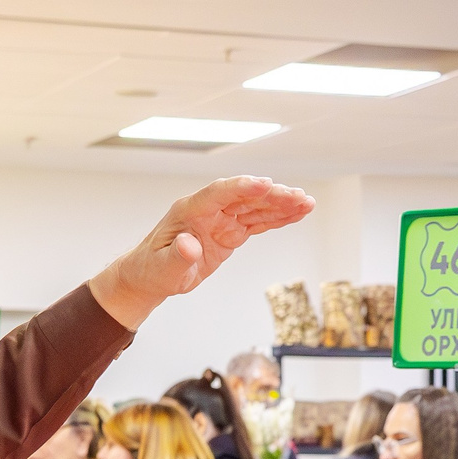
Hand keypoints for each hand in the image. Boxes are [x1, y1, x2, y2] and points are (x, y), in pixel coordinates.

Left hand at [88, 178, 314, 327]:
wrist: (150, 275)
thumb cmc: (153, 270)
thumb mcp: (163, 268)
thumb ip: (177, 256)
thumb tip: (190, 245)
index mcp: (189, 210)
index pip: (219, 193)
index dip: (243, 187)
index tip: (266, 183)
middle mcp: (208, 209)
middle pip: (245, 196)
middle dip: (272, 195)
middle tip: (299, 197)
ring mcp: (221, 218)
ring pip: (256, 207)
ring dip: (282, 204)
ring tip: (307, 204)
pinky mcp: (230, 231)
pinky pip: (257, 221)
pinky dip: (277, 218)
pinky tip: (298, 214)